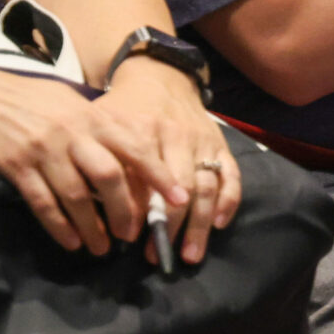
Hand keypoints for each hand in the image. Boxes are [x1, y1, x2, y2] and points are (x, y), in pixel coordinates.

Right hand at [0, 65, 184, 254]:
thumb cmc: (22, 99)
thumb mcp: (66, 103)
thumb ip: (95, 126)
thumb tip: (127, 156)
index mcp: (89, 115)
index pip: (134, 145)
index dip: (158, 174)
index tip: (179, 198)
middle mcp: (71, 131)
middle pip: (109, 175)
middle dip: (126, 209)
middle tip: (134, 234)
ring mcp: (42, 147)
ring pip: (77, 195)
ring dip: (93, 226)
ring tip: (102, 248)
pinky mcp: (14, 164)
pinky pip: (43, 201)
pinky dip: (59, 226)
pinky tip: (70, 242)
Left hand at [96, 58, 237, 265]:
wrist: (159, 77)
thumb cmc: (124, 110)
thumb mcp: (102, 129)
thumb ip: (104, 163)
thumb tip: (104, 210)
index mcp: (143, 134)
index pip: (146, 182)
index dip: (144, 214)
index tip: (135, 243)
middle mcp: (177, 138)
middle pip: (180, 190)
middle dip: (173, 227)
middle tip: (163, 256)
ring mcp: (202, 142)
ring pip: (206, 187)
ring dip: (200, 224)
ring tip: (191, 254)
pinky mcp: (220, 144)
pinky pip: (231, 175)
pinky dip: (229, 200)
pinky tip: (219, 224)